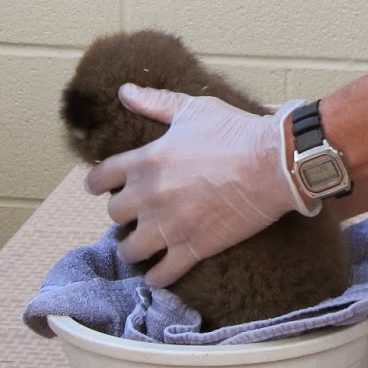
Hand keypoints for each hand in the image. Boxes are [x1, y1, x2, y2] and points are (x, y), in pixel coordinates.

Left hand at [84, 86, 304, 287]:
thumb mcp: (193, 110)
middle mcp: (150, 196)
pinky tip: (158, 273)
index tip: (98, 187)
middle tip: (134, 212)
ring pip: (131, 249)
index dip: (95, 183)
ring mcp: (169, 225)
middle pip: (114, 214)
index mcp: (146, 161)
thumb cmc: (234, 132)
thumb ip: (155, 103)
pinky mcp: (193, 247)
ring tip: (141, 245)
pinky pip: (162, 274)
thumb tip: (124, 91)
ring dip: (133, 247)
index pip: (100, 177)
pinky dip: (157, 276)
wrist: (272, 163)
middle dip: (122, 213)